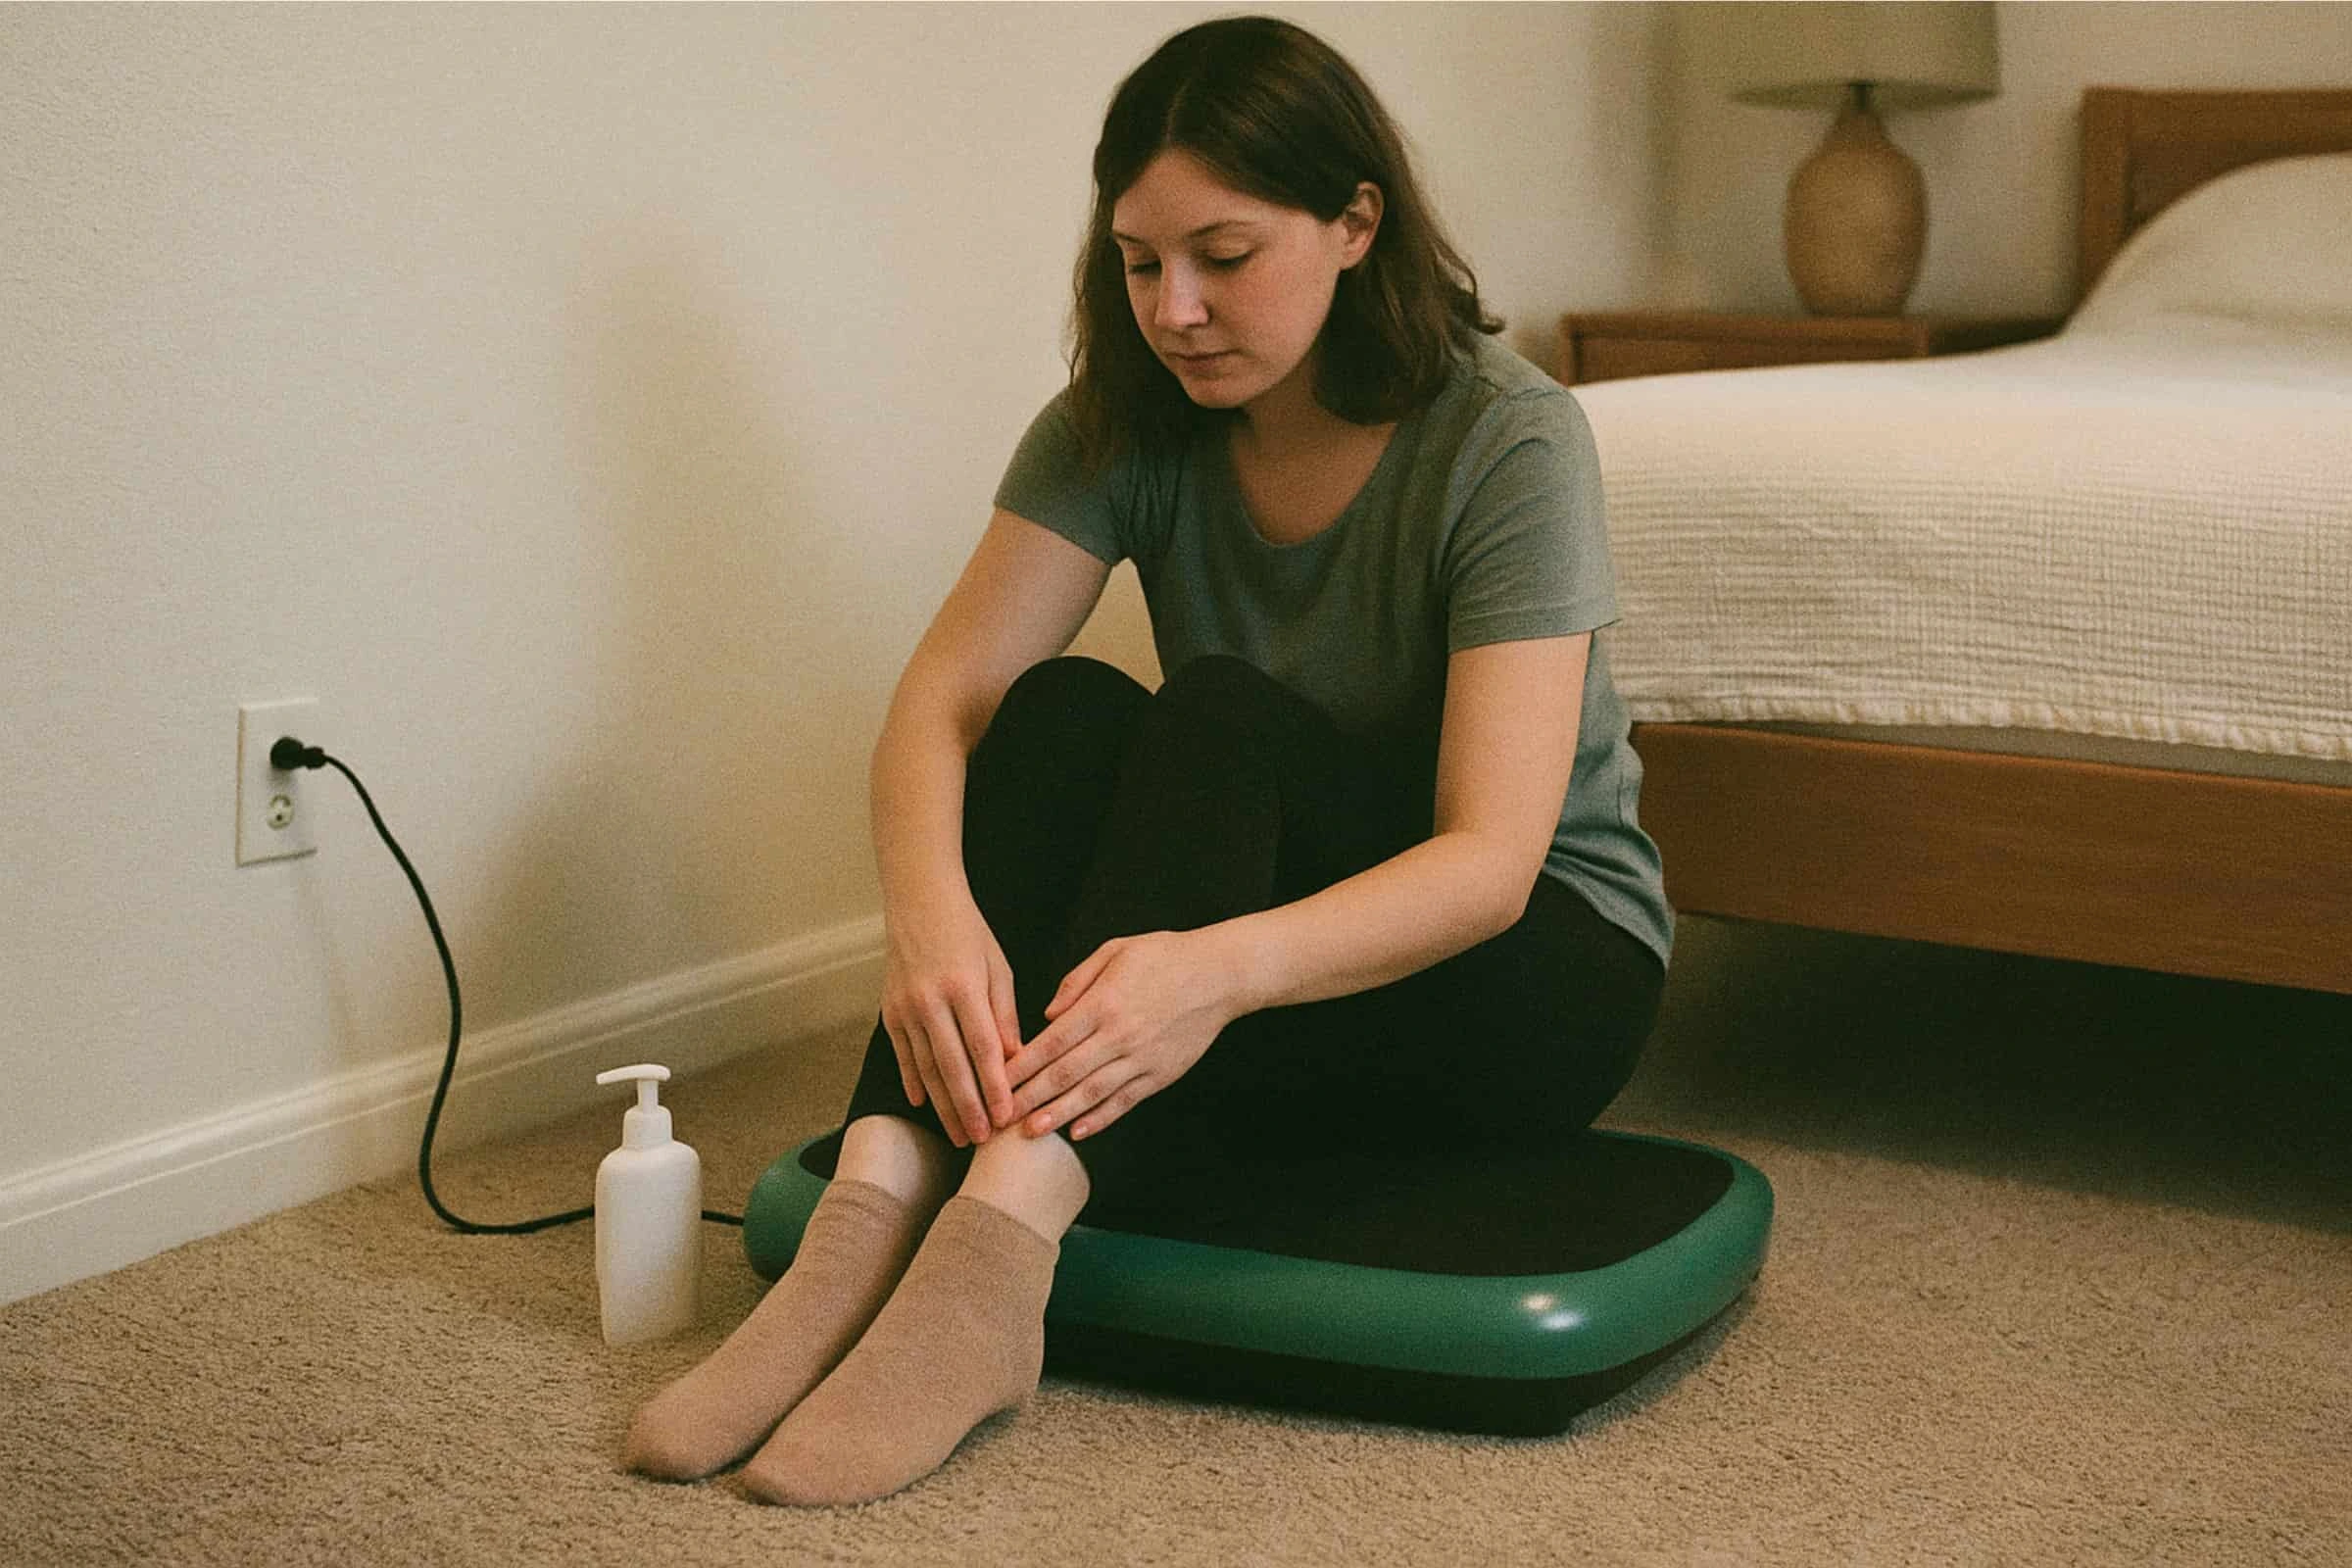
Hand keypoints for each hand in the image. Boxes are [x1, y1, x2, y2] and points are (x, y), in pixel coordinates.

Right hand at [878, 892, 1020, 1145]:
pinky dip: (912, 1081)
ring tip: (959, 1133)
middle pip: (951, 1066)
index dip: (995, 1087)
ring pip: (925, 1067)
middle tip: (982, 1141)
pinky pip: (903, 1054)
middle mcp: (930, 1000)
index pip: (983, 1049)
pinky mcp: (889, 1011)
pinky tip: (923, 1104)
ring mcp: (905, 1008)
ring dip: (942, 1104)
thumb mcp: (998, 968)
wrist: (920, 903)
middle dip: (968, 1108)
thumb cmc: (969, 934)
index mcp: (963, 987)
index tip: (1006, 1117)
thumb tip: (1014, 1061)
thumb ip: (1004, 1015)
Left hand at [1002, 929, 1238, 1140]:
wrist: (1220, 975)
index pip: (1051, 1042)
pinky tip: (1078, 1132)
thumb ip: (1076, 982)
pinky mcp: (1161, 1074)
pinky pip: (1125, 1101)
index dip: (1021, 1066)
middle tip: (1000, 1117)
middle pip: (1064, 1074)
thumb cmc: (1164, 956)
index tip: (995, 1081)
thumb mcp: (1115, 950)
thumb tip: (1047, 1016)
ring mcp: (1141, 1059)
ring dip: (1059, 1115)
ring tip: (1031, 1132)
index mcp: (1103, 1003)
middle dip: (1028, 1098)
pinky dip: (1101, 1119)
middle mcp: (1119, 1035)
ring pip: (1092, 1094)